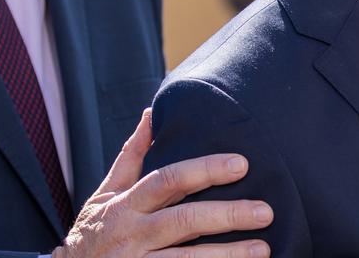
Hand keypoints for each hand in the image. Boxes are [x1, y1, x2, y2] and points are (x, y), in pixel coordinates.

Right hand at [54, 108, 271, 256]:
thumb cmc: (93, 232)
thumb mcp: (105, 192)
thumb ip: (132, 157)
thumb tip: (152, 114)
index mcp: (127, 204)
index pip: (168, 180)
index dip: (204, 170)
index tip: (240, 164)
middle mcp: (133, 233)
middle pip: (183, 221)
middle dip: (226, 215)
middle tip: (265, 211)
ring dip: (227, 255)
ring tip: (262, 250)